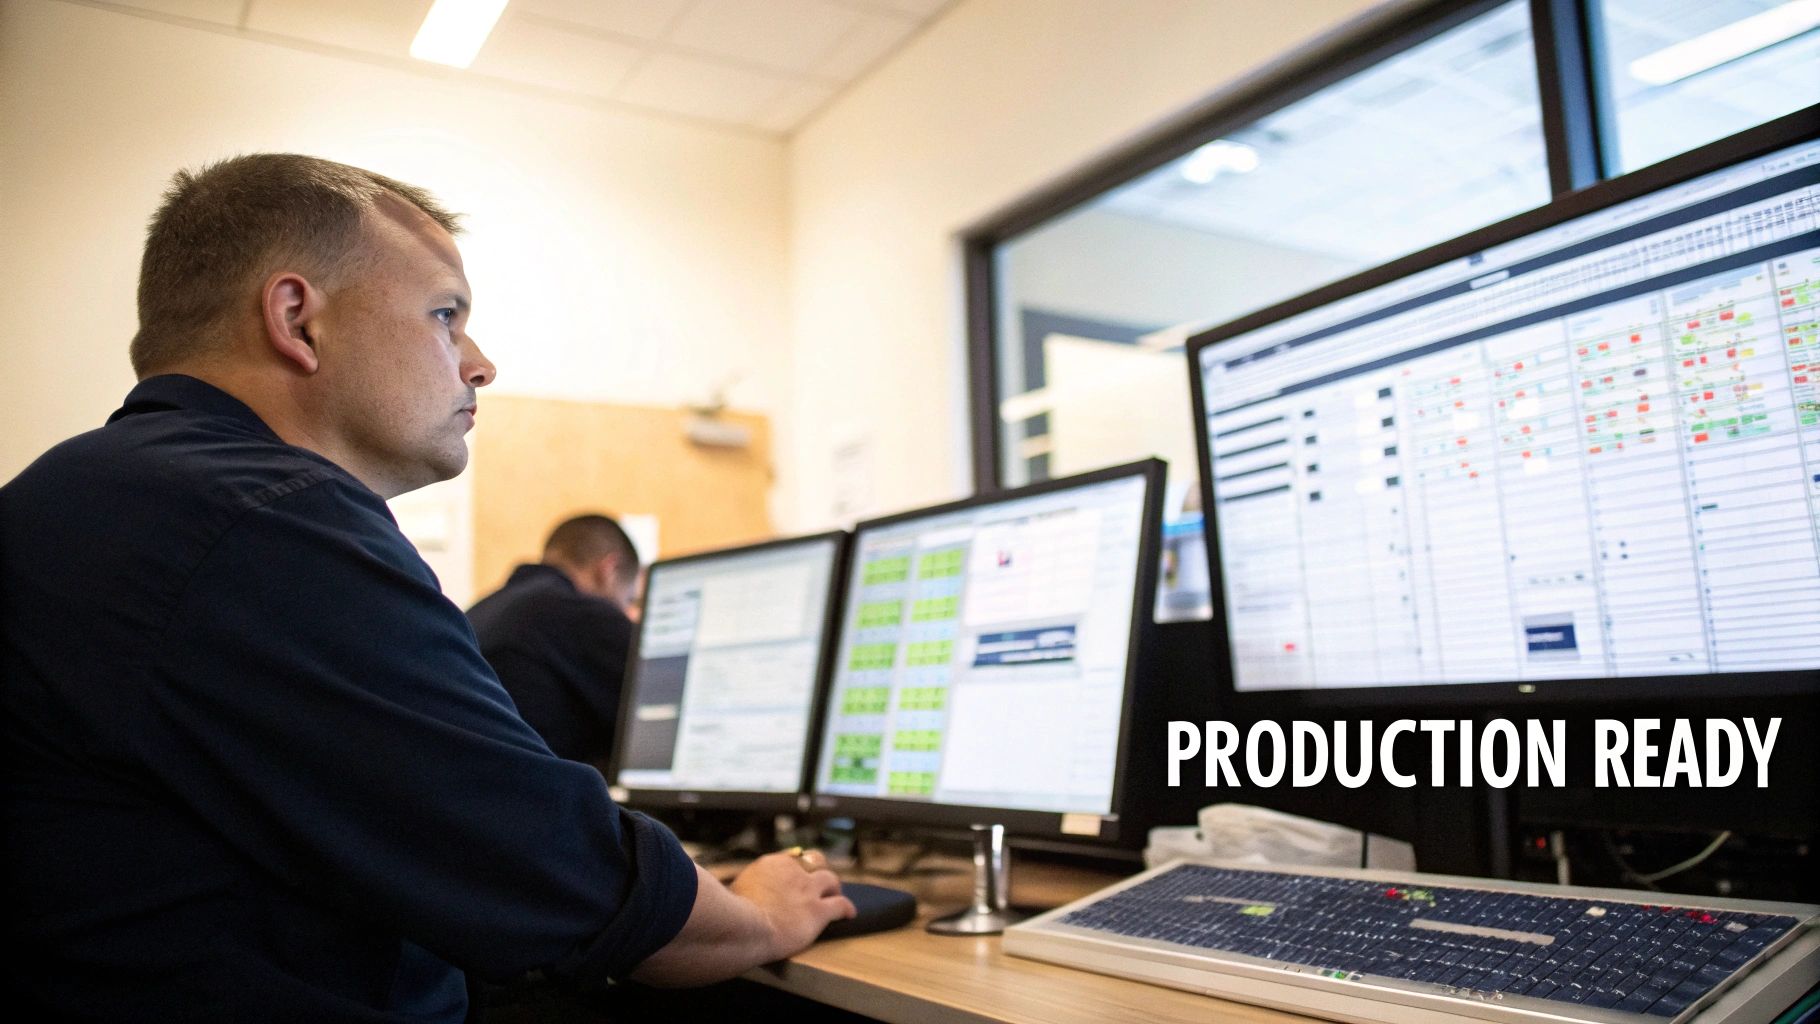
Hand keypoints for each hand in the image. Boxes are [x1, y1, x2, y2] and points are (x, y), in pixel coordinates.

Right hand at [728, 849, 856, 958]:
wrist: (743, 927)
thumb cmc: (729, 916)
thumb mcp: (731, 892)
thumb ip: (741, 890)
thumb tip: (732, 897)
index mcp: (769, 865)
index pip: (789, 859)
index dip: (795, 868)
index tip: (794, 877)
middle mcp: (792, 872)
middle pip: (814, 860)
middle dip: (818, 870)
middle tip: (819, 882)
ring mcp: (807, 890)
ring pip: (830, 879)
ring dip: (834, 888)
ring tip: (836, 895)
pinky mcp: (818, 911)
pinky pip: (841, 905)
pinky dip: (847, 909)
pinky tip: (850, 914)